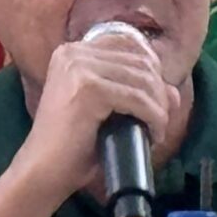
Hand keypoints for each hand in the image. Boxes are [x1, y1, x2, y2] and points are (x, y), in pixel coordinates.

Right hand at [7, 28, 182, 207]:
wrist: (43, 171)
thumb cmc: (71, 147)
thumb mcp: (106, 112)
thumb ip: (136, 94)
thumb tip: (174, 90)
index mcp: (72, 52)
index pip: (129, 45)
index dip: (151, 71)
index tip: (156, 101)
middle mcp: (73, 53)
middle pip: (140, 61)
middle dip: (159, 92)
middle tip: (159, 121)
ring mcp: (79, 68)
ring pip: (143, 80)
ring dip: (159, 108)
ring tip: (156, 131)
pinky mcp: (88, 88)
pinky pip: (138, 99)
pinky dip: (154, 118)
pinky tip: (153, 135)